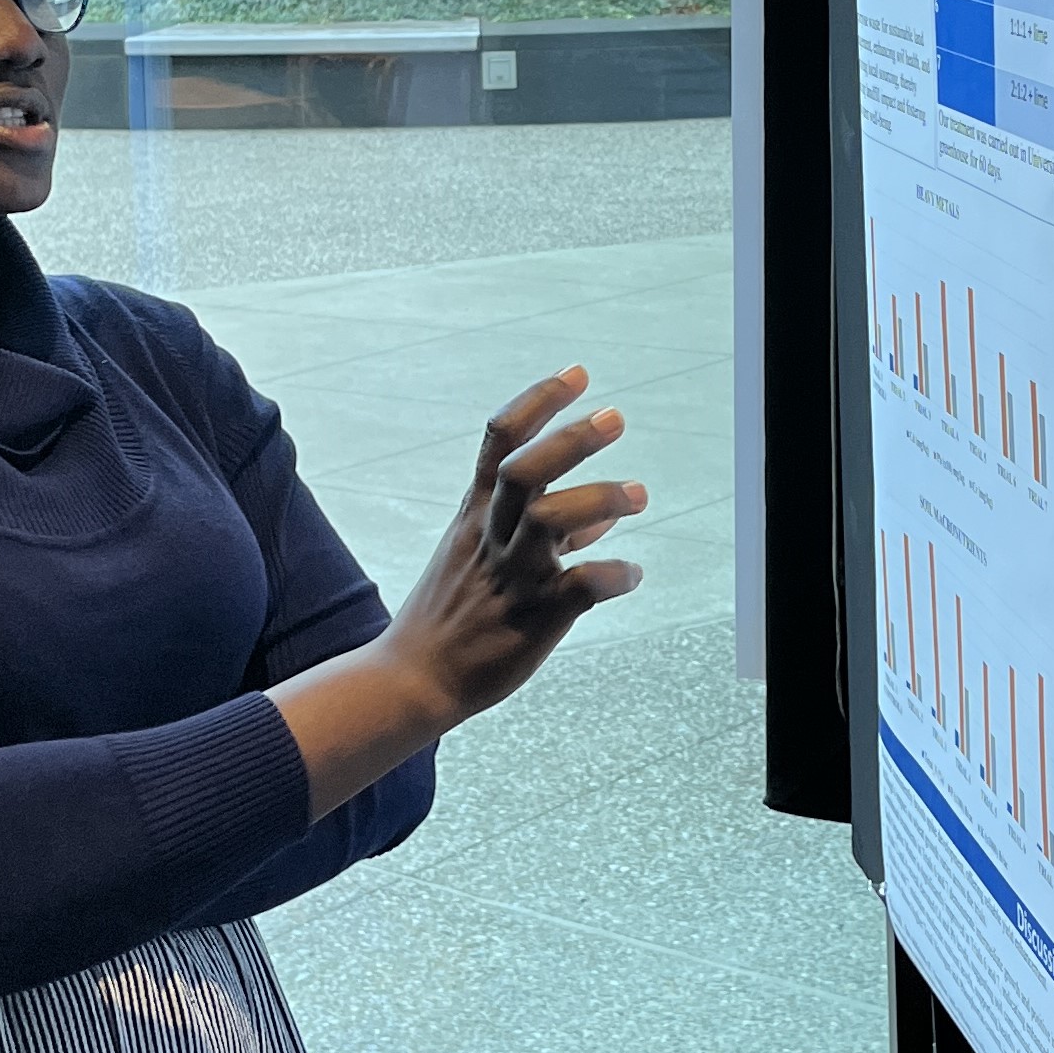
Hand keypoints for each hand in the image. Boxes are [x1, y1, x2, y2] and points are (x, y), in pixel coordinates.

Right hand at [375, 365, 647, 732]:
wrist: (415, 678)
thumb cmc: (454, 614)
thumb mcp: (481, 557)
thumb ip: (543, 532)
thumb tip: (601, 520)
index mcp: (474, 513)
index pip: (499, 438)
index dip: (539, 400)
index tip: (578, 374)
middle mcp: (491, 536)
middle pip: (524, 470)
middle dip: (572, 439)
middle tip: (616, 418)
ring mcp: (512, 576)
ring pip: (549, 520)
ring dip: (599, 499)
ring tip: (638, 494)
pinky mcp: (533, 618)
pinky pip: (579, 587)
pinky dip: (613, 574)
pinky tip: (633, 575)